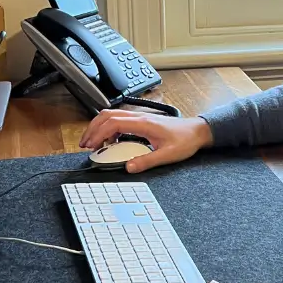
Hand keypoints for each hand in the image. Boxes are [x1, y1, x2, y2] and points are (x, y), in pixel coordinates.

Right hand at [79, 110, 212, 172]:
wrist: (197, 131)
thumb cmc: (185, 141)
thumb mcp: (167, 155)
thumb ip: (147, 161)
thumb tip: (128, 167)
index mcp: (144, 123)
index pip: (113, 123)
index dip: (98, 134)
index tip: (91, 146)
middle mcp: (139, 117)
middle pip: (107, 115)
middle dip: (92, 129)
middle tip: (85, 144)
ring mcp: (140, 117)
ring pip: (111, 115)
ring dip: (99, 126)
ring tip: (92, 142)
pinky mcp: (141, 120)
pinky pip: (119, 119)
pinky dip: (108, 128)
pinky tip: (109, 141)